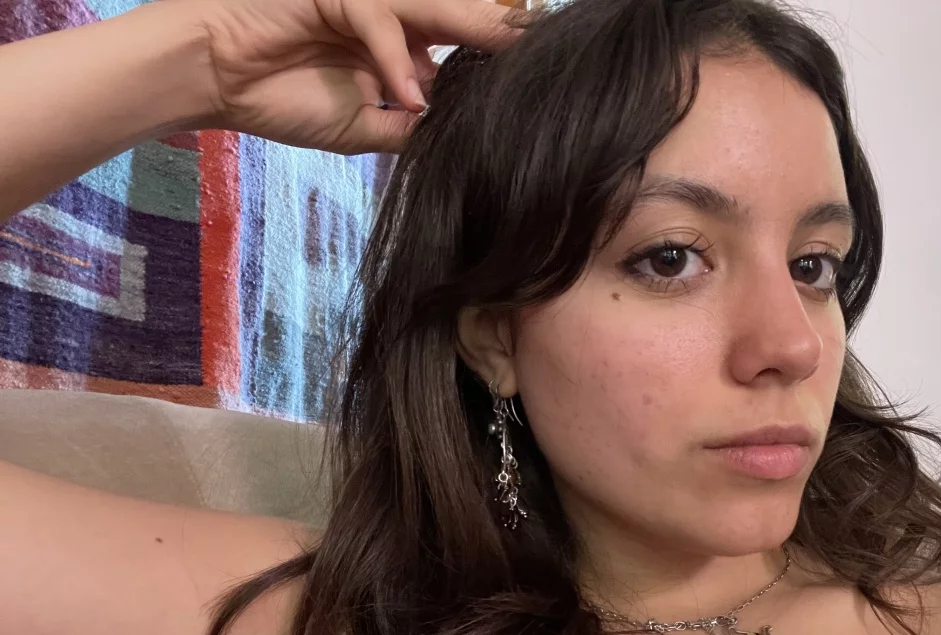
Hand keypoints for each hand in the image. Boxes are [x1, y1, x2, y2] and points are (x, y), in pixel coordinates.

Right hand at [186, 0, 519, 153]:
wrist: (217, 82)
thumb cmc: (283, 99)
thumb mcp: (366, 128)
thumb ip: (411, 128)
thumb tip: (457, 138)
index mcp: (404, 47)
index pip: (461, 48)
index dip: (496, 60)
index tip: (539, 83)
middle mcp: (393, 20)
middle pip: (459, 21)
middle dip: (501, 37)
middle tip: (547, 53)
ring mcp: (364, 1)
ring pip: (429, 8)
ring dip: (468, 32)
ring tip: (505, 57)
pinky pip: (377, 20)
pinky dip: (393, 60)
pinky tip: (406, 97)